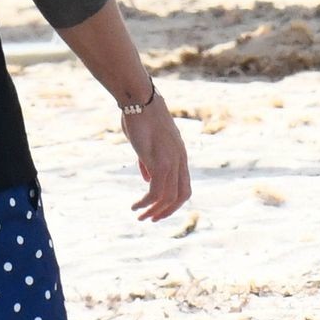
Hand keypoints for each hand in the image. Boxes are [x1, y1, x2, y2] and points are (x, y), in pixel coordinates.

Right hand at [121, 92, 190, 222]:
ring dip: (154, 211)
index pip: (184, 185)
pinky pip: (155, 191)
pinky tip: (135, 206)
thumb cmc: (139, 117)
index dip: (174, 201)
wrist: (139, 100)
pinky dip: (146, 203)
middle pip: (182, 195)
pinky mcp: (158, 161)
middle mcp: (179, 160)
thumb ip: (148, 161)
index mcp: (179, 155)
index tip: (159, 209)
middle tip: (151, 220)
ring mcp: (170, 161)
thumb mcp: (146, 142)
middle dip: (168, 211)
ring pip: (168, 197)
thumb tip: (147, 179)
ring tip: (139, 216)